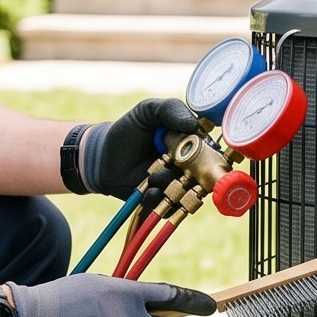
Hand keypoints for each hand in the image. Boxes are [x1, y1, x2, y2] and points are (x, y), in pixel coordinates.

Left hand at [77, 98, 199, 195]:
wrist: (102, 157)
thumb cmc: (128, 130)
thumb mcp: (147, 111)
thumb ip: (170, 109)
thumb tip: (194, 125)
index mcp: (194, 141)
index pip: (214, 151)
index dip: (208, 154)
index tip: (192, 151)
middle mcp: (192, 165)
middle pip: (207, 176)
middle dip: (189, 172)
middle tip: (169, 163)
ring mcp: (179, 184)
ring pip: (189, 192)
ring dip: (170, 185)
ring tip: (151, 178)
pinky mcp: (166, 201)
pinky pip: (172, 207)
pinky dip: (159, 198)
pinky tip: (146, 190)